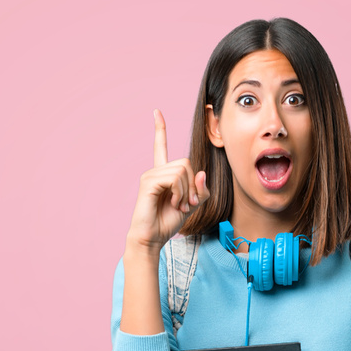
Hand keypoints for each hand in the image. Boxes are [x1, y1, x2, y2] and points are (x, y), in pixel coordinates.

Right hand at [126, 109, 209, 254]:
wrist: (153, 238)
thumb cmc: (168, 222)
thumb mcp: (192, 205)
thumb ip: (200, 190)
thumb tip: (201, 174)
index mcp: (163, 174)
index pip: (161, 147)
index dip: (160, 130)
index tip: (157, 112)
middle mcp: (155, 171)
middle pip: (187, 163)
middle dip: (193, 185)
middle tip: (188, 202)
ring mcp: (150, 176)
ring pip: (183, 170)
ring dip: (188, 191)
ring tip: (180, 205)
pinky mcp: (149, 183)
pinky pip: (175, 178)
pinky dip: (180, 192)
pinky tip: (174, 203)